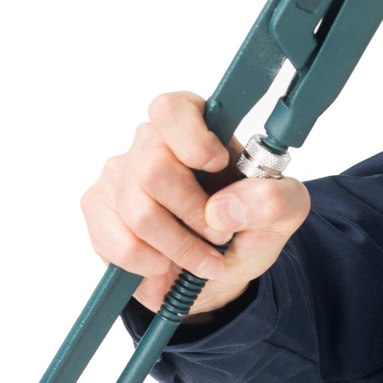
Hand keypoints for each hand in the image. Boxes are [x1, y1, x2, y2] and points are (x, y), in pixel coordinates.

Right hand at [81, 91, 311, 315]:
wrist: (217, 274)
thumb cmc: (246, 228)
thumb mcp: (284, 212)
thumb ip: (274, 199)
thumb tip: (225, 209)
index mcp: (196, 126)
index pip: (172, 109)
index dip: (192, 139)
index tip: (219, 165)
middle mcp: (149, 144)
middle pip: (155, 168)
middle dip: (195, 213)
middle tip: (220, 235)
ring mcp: (118, 176)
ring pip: (140, 212)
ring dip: (181, 247)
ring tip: (205, 259)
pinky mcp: (99, 213)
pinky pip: (122, 244)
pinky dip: (154, 265)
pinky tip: (168, 264)